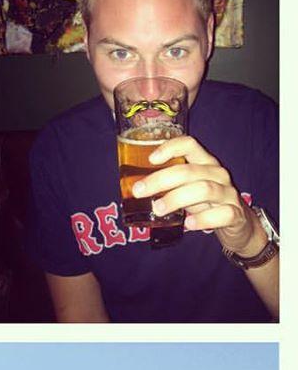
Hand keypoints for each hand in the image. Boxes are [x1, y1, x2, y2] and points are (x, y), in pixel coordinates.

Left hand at [134, 135, 264, 256]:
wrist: (238, 224)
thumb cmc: (205, 203)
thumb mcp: (186, 188)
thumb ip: (167, 184)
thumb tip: (131, 187)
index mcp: (204, 163)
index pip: (190, 144)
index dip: (170, 148)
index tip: (150, 159)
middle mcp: (217, 174)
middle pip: (189, 171)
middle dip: (160, 180)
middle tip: (138, 191)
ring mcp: (228, 194)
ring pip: (204, 190)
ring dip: (176, 198)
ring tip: (157, 209)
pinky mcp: (235, 214)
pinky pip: (222, 214)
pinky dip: (204, 219)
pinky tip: (189, 224)